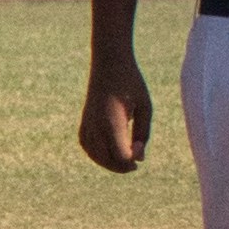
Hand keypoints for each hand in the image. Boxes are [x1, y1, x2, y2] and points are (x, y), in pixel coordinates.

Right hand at [79, 54, 152, 174]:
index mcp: (112, 121)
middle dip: (121, 166)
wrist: (109, 62)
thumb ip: (143, 133)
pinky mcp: (84, 120)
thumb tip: (139, 157)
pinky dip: (96, 154)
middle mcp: (96, 125)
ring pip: (95, 155)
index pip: (120, 155)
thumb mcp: (145, 107)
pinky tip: (107, 154)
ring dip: (109, 163)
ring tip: (123, 162)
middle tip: (135, 164)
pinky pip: (87, 145)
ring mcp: (87, 123)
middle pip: (107, 159)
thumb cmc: (131, 82)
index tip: (141, 151)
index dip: (132, 160)